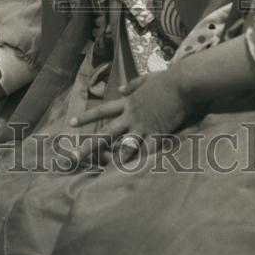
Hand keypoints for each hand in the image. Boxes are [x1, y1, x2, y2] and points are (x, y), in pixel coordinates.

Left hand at [68, 67, 194, 165]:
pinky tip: (134, 175)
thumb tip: (120, 88)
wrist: (183, 82)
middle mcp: (131, 116)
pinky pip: (148, 150)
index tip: (71, 123)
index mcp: (127, 103)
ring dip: (113, 161)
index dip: (86, 117)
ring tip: (101, 174)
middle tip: (73, 156)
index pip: (102, 110)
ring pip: (124, 146)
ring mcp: (143, 125)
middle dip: (89, 146)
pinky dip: (142, 162)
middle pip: (106, 133)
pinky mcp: (158, 132)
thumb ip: (132, 85)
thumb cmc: (167, 79)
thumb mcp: (146, 79)